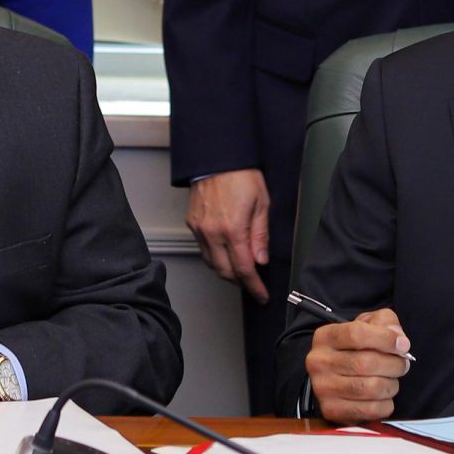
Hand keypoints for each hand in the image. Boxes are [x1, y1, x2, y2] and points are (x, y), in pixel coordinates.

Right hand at [187, 169, 271, 301]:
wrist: (217, 157)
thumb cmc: (242, 175)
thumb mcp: (262, 204)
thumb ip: (260, 235)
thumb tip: (261, 260)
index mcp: (233, 229)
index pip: (244, 269)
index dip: (254, 286)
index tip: (262, 295)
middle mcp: (212, 233)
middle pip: (225, 272)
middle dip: (241, 283)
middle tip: (254, 285)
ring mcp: (199, 229)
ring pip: (212, 263)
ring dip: (227, 272)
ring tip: (241, 271)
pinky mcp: (192, 223)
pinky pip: (203, 249)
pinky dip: (215, 257)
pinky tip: (225, 254)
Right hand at [305, 307, 411, 422]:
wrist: (337, 379)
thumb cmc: (355, 350)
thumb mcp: (368, 325)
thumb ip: (385, 323)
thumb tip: (399, 340)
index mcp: (325, 337)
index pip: (357, 334)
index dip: (386, 339)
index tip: (403, 345)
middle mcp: (319, 362)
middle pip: (366, 363)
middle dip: (394, 364)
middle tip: (402, 365)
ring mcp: (323, 388)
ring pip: (371, 388)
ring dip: (392, 384)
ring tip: (392, 380)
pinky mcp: (332, 410)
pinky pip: (371, 409)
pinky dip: (386, 404)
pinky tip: (383, 397)